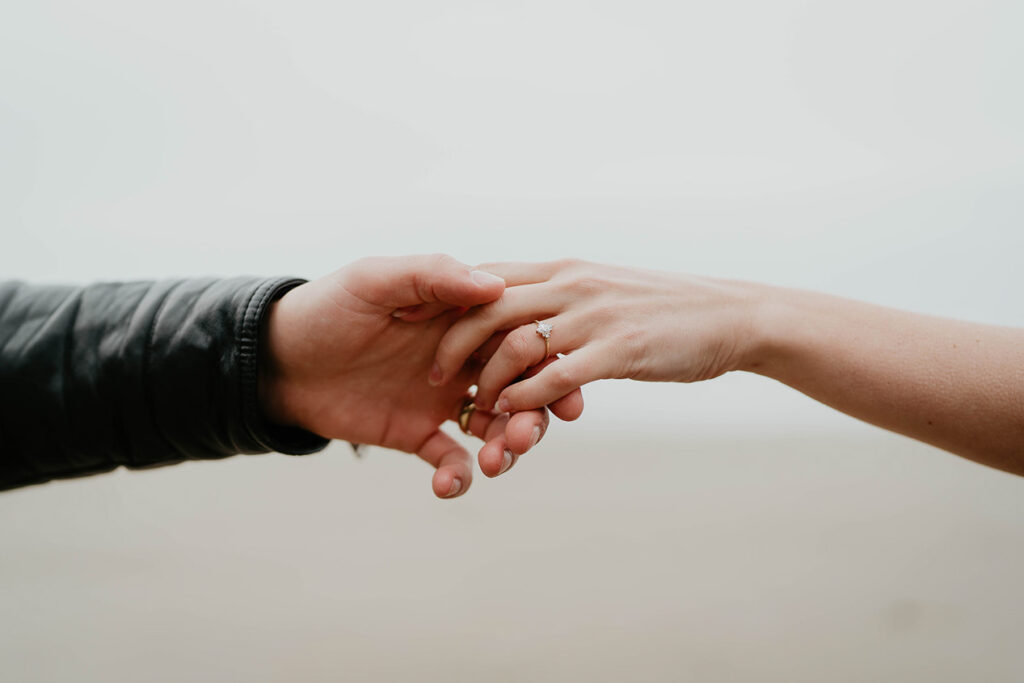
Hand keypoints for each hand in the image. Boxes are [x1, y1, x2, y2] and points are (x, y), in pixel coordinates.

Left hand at [258, 254, 581, 498]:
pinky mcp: (416, 433)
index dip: (550, 369)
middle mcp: (462, 360)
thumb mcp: (375, 280)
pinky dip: (457, 476)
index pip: (522, 342)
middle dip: (533, 418)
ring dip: (504, 449)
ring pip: (494, 428)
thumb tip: (493, 286)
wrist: (277, 359)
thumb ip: (432, 277)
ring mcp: (441, 399)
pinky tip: (446, 483)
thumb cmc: (327, 307)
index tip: (569, 395)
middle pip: (519, 391)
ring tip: (494, 464)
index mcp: (462, 321)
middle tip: (525, 438)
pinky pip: (451, 459)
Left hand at [432, 259, 759, 413]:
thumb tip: (528, 317)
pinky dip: (528, 399)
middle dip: (453, 343)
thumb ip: (565, 297)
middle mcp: (573, 285)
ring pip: (517, 343)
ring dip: (489, 380)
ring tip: (476, 409)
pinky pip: (557, 376)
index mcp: (565, 270)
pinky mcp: (620, 350)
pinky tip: (515, 417)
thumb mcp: (607, 289)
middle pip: (488, 305)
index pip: (491, 276)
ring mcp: (595, 315)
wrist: (734, 316)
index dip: (452, 301)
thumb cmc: (669, 310)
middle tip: (437, 377)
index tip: (426, 330)